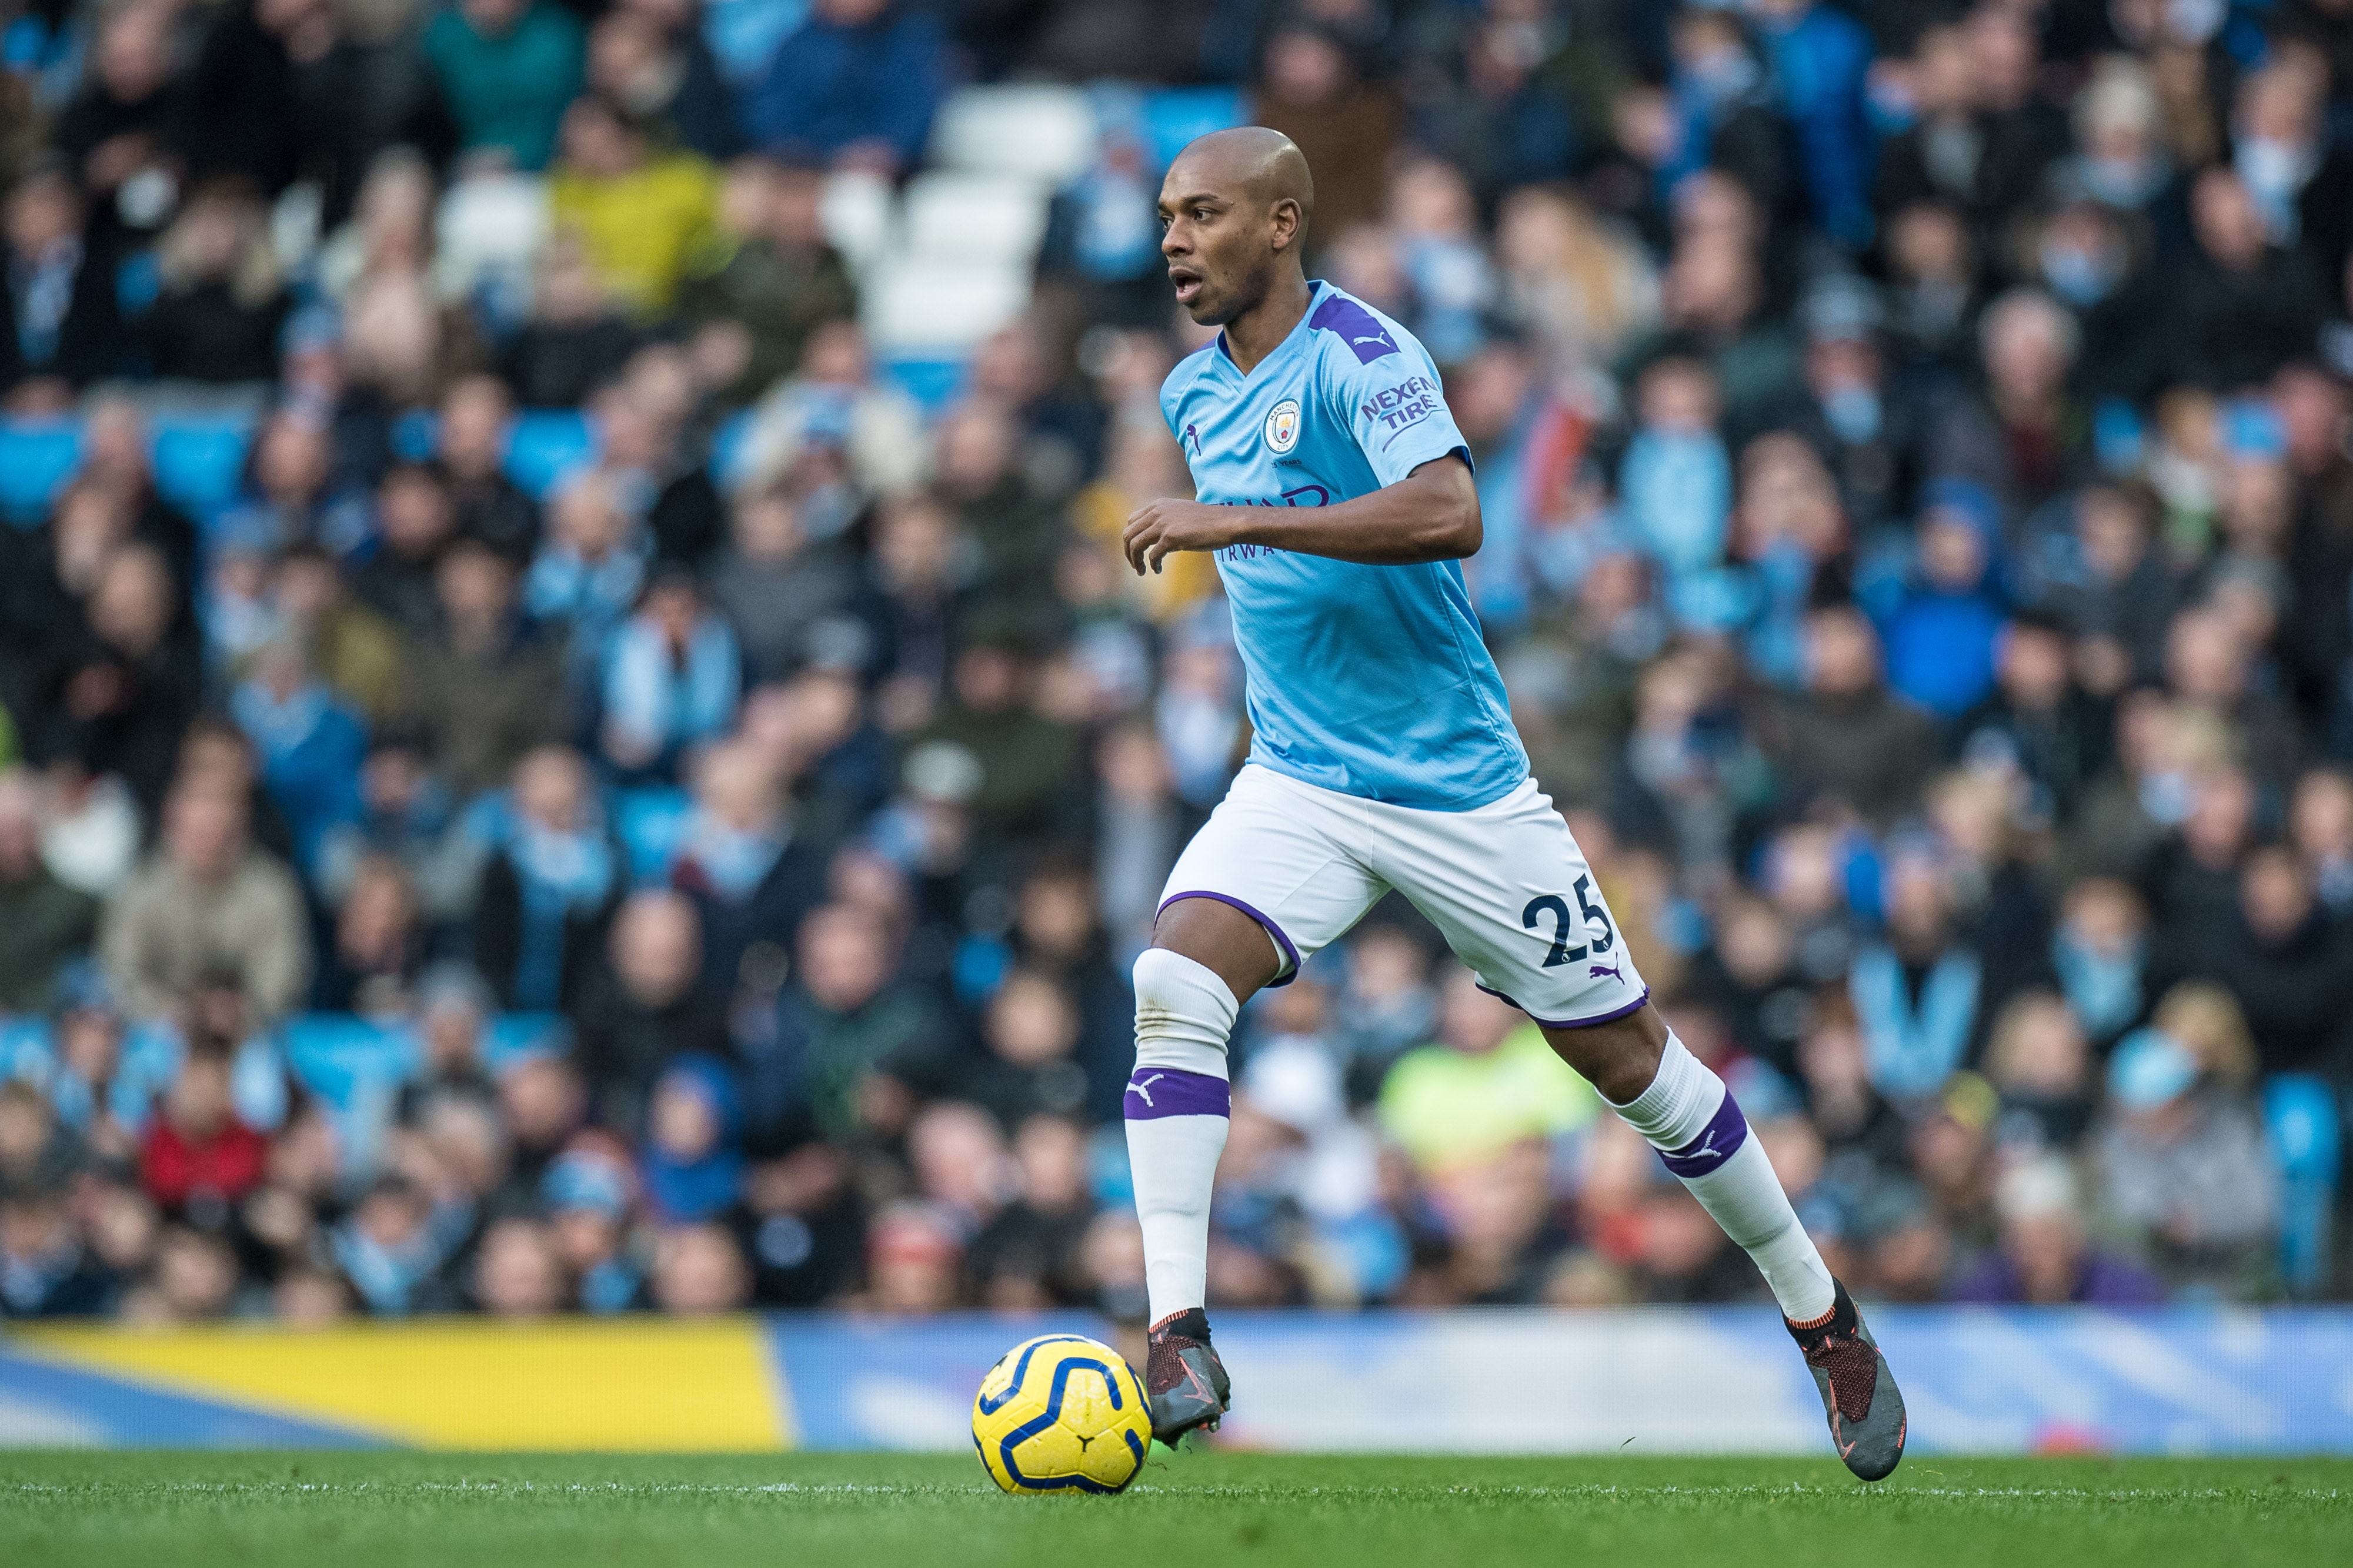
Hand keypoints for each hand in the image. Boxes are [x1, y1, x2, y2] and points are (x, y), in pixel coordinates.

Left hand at [1122, 498, 1240, 574]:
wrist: (1225, 523)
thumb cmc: (1208, 521)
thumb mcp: (1181, 514)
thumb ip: (1166, 519)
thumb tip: (1157, 536)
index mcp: (1158, 505)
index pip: (1132, 521)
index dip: (1131, 538)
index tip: (1137, 551)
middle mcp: (1157, 512)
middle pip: (1128, 534)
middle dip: (1128, 552)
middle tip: (1135, 565)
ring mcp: (1163, 524)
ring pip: (1135, 545)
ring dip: (1135, 561)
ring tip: (1141, 571)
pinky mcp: (1170, 537)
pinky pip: (1152, 555)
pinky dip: (1152, 565)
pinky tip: (1158, 570)